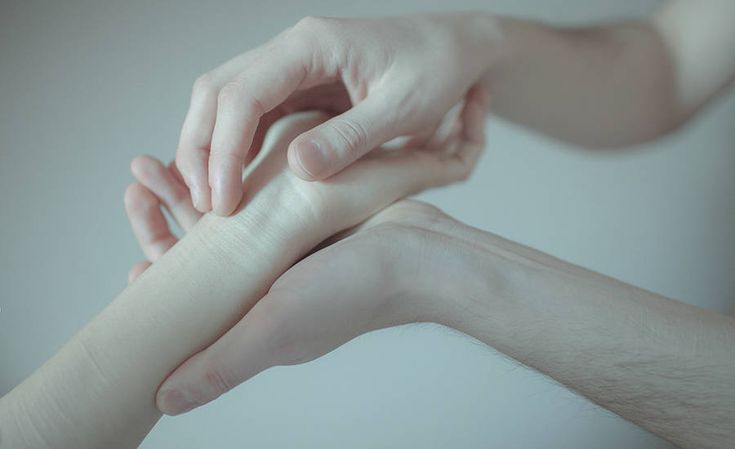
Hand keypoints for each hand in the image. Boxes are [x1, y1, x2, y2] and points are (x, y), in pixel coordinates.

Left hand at [127, 171, 463, 414]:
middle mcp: (265, 287)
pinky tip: (219, 156)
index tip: (130, 258)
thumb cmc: (355, 293)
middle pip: (198, 256)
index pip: (188, 304)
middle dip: (162, 223)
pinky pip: (255, 198)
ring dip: (187, 194)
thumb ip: (221, 364)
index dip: (153, 278)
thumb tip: (163, 400)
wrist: (422, 250)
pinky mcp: (306, 221)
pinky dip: (230, 178)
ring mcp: (286, 252)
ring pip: (222, 222)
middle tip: (139, 183)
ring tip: (154, 163)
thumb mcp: (276, 328)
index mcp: (252, 319)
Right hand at [176, 12, 498, 213]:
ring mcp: (291, 66)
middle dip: (200, 148)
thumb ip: (352, 138)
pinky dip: (233, 146)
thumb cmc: (438, 70)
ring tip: (212, 201)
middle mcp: (292, 49)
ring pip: (225, 101)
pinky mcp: (297, 85)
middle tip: (204, 206)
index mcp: (313, 46)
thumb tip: (296, 169)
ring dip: (210, 149)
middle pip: (216, 92)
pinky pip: (249, 113)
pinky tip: (236, 182)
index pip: (244, 95)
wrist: (454, 47)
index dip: (225, 150)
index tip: (224, 202)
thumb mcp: (403, 108)